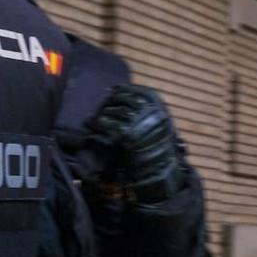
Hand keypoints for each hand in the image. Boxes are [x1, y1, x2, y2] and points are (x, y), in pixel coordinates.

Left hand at [87, 84, 184, 202]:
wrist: (158, 168)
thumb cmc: (157, 147)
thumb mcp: (159, 123)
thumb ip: (147, 110)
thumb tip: (124, 93)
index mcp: (160, 107)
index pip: (140, 91)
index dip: (125, 89)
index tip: (114, 89)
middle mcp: (151, 111)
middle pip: (125, 98)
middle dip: (111, 101)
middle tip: (102, 105)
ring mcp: (139, 122)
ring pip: (115, 111)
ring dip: (103, 113)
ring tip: (96, 117)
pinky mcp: (128, 133)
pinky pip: (110, 124)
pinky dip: (101, 124)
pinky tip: (96, 124)